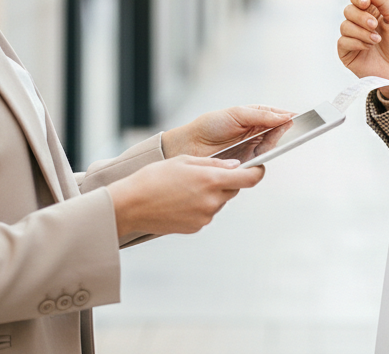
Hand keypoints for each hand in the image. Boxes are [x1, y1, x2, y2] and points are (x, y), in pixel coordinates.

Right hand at [106, 155, 264, 236]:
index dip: (257, 172)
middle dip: (226, 181)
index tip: (257, 167)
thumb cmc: (154, 178)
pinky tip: (181, 201)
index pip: (250, 178)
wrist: (131, 205)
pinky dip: (200, 206)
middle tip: (205, 175)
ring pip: (219, 201)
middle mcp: (213, 200)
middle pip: (233, 189)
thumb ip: (214, 163)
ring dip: (211, 194)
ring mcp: (205, 216)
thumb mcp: (185, 161)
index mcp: (212, 180)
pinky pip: (207, 213)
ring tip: (185, 188)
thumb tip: (235, 166)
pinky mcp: (196, 227)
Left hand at [161, 105, 292, 157]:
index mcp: (254, 116)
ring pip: (272, 146)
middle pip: (278, 132)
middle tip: (291, 128)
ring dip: (276, 143)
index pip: (277, 115)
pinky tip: (266, 152)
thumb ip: (260, 115)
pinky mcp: (247, 163)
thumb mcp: (236, 114)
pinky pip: (262, 161)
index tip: (301, 117)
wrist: (189, 145)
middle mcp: (255, 133)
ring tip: (278, 138)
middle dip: (285, 130)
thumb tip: (283, 116)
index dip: (288, 116)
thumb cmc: (209, 126)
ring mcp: (252, 148)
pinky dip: (265, 157)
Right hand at [337, 0, 388, 99]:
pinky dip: (355, 42)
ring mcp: (353, 38)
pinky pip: (342, 41)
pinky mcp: (347, 53)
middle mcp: (360, 23)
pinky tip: (367, 48)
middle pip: (348, 10)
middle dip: (361, 17)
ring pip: (344, 25)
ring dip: (361, 32)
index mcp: (372, 12)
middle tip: (375, 26)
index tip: (366, 3)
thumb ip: (383, 1)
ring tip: (376, 41)